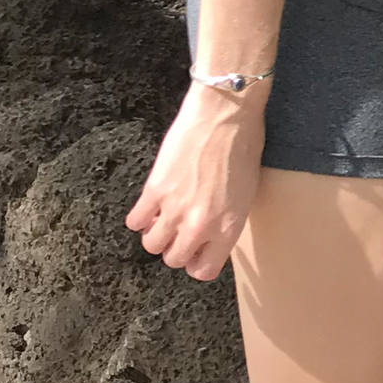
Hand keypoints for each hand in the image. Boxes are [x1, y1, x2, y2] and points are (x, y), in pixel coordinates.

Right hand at [126, 82, 268, 281]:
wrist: (225, 111)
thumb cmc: (244, 144)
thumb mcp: (247, 192)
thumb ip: (226, 219)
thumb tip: (211, 233)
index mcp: (228, 227)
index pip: (204, 270)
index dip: (197, 262)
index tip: (195, 250)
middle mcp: (200, 225)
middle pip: (174, 259)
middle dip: (175, 248)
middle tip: (177, 232)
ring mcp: (175, 208)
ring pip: (151, 245)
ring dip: (155, 234)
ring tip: (161, 219)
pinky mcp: (155, 189)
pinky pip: (135, 221)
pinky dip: (139, 217)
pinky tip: (148, 205)